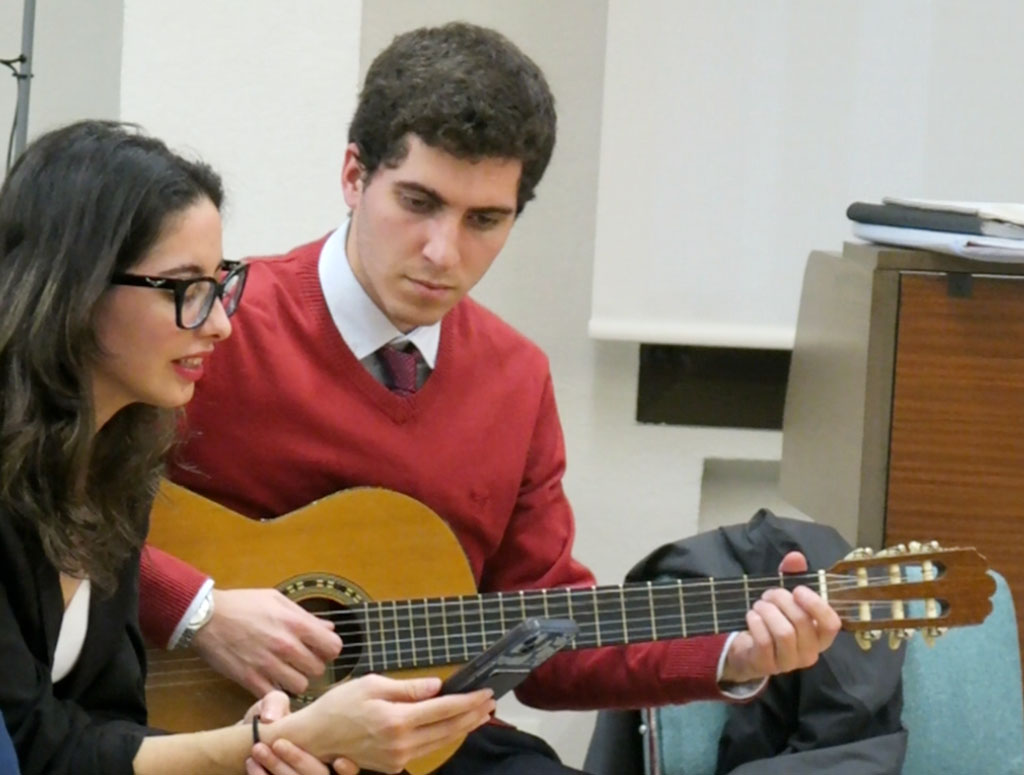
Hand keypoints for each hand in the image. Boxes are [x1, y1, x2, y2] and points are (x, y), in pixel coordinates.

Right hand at [194, 588, 342, 695]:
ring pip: (301, 686)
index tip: (320, 649)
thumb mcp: (277, 600)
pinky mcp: (250, 680)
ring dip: (296, 680)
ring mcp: (268, 665)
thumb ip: (305, 616)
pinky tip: (270, 681)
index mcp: (296, 624)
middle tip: (302, 661)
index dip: (329, 649)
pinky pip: (274, 695)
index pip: (333, 647)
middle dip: (313, 665)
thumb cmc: (242, 604)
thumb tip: (328, 628)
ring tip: (287, 672)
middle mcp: (286, 646)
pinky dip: (275, 692)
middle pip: (318, 669)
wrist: (206, 617)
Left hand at [243, 692, 355, 774]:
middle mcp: (318, 769)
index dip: (348, 769)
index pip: (348, 767)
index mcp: (327, 749)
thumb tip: (270, 718)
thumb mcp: (272, 705)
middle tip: (277, 744)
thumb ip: (275, 703)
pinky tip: (252, 764)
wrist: (248, 739)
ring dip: (278, 768)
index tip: (338, 759)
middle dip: (298, 760)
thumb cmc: (270, 720)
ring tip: (257, 750)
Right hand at [269, 674, 495, 773]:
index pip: (444, 709)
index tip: (486, 692)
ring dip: (463, 727)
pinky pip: (426, 748)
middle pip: (448, 729)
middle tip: (492, 703)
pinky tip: (453, 726)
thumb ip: (409, 688)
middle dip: (473, 715)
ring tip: (481, 714)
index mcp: (397, 720)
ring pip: (441, 742)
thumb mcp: (372, 685)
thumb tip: (438, 686)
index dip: (468, 701)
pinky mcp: (393, 764)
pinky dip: (444, 736)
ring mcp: (398, 757)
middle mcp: (401, 743)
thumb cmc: (339, 705)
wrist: (314, 738)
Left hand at [721, 551, 840, 684]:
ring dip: (768, 611)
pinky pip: (764, 641)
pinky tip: (751, 616)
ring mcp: (789, 662)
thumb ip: (792, 575)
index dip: (816, 605)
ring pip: (784, 632)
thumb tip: (795, 556)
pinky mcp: (767, 665)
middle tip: (769, 594)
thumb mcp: (785, 597)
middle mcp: (809, 652)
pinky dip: (756, 622)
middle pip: (802, 622)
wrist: (749, 649)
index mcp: (820, 636)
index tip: (798, 590)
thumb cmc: (775, 620)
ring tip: (759, 605)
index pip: (832, 624)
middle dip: (782, 600)